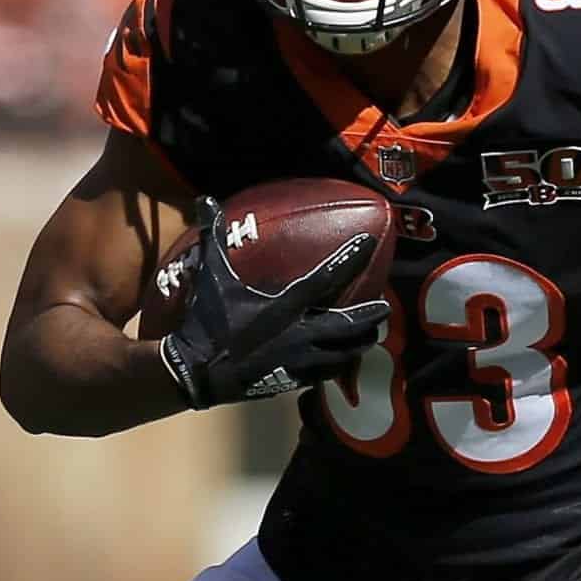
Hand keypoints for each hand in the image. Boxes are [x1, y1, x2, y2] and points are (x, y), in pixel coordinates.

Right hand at [160, 196, 390, 408]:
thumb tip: (205, 200)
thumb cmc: (206, 321)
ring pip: (344, 354)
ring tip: (371, 335)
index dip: (350, 258)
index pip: (327, 278)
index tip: (369, 244)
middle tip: (384, 308)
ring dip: (359, 343)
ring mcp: (298, 361)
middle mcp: (299, 334)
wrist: (195, 372)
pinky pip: (325, 374)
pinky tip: (342, 361)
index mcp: (285, 306)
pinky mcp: (292, 381)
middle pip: (349, 325)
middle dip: (370, 316)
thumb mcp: (211, 277)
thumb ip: (214, 239)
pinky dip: (338, 365)